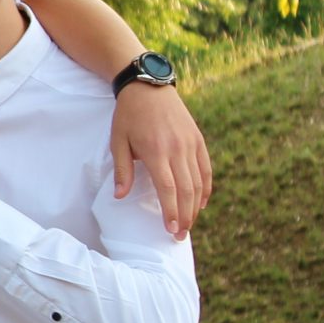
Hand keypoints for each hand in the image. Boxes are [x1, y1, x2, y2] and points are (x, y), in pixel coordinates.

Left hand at [108, 84, 211, 238]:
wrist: (148, 87)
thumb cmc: (128, 115)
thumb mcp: (118, 141)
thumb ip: (123, 170)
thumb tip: (121, 197)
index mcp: (156, 151)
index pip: (168, 188)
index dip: (171, 211)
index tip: (170, 229)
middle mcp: (177, 149)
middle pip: (186, 190)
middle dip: (185, 216)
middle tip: (180, 236)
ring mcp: (190, 144)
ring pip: (198, 182)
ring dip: (195, 206)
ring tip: (189, 224)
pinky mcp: (198, 139)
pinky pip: (206, 168)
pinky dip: (206, 188)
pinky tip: (201, 203)